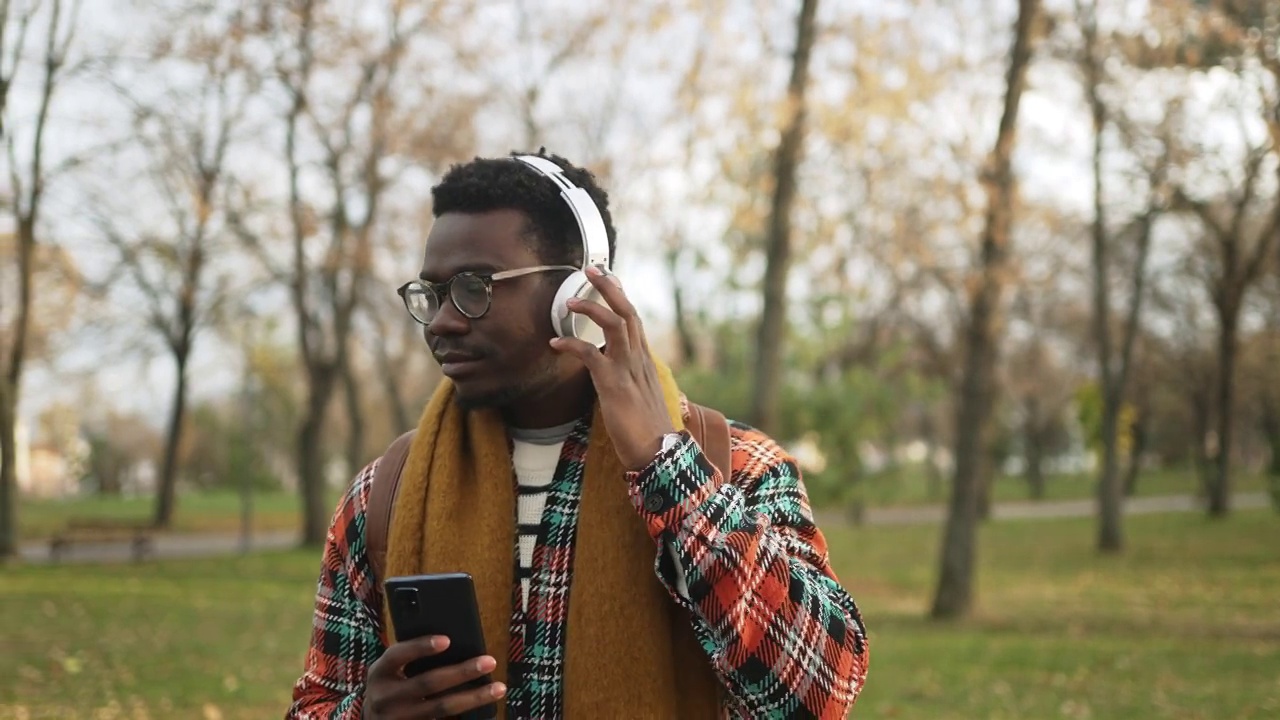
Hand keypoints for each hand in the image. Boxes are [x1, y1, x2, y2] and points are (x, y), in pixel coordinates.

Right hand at [363, 635, 505, 718]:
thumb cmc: (389, 686)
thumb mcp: (390, 671)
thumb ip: (410, 658)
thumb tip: (453, 644)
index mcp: (379, 673)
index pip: (398, 655)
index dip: (421, 647)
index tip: (447, 640)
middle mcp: (385, 697)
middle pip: (429, 683)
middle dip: (462, 672)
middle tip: (489, 661)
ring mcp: (399, 718)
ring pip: (442, 708)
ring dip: (473, 697)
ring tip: (498, 688)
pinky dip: (466, 715)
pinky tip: (485, 708)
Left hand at [550, 265, 675, 470]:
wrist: (659, 453)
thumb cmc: (647, 430)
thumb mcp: (639, 397)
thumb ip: (628, 379)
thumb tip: (611, 372)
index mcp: (644, 361)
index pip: (634, 319)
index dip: (620, 297)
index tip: (608, 278)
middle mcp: (639, 359)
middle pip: (627, 312)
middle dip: (609, 288)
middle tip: (590, 269)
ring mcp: (628, 370)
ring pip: (615, 325)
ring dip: (592, 308)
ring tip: (570, 301)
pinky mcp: (614, 385)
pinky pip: (592, 355)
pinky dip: (572, 345)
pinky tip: (555, 344)